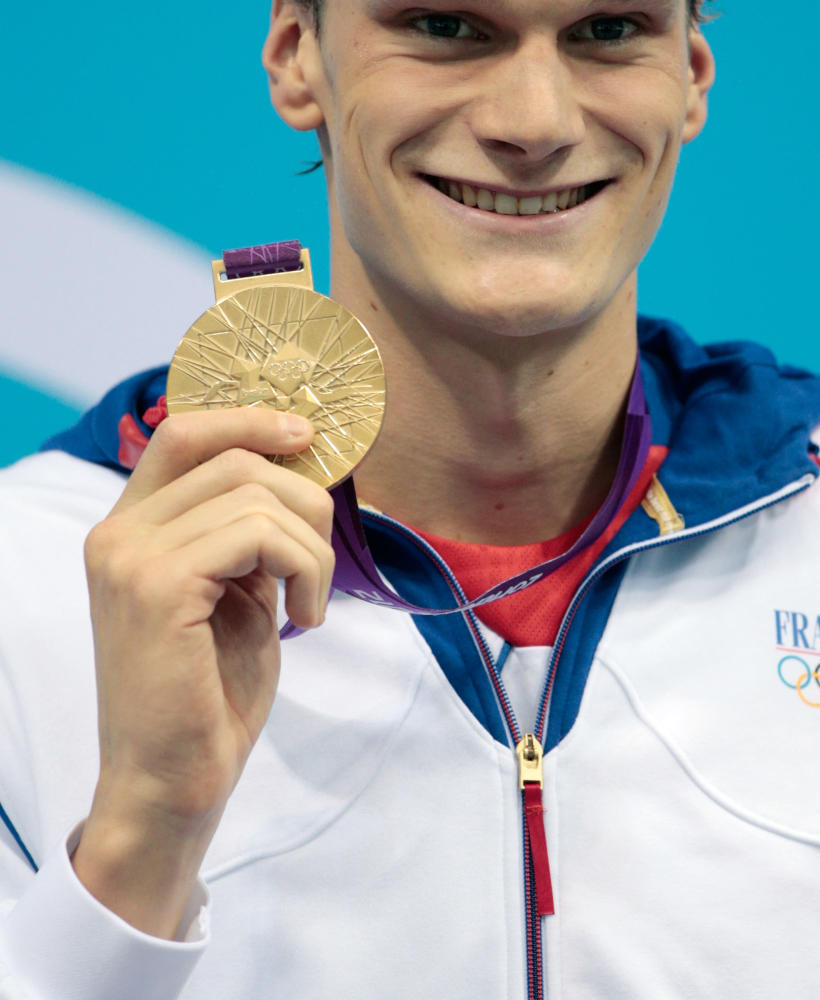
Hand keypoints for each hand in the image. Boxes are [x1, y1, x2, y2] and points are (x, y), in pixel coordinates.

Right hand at [72, 408, 332, 934]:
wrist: (171, 785)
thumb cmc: (207, 693)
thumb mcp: (233, 590)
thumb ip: (245, 529)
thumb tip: (300, 464)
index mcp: (128, 527)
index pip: (184, 431)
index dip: (250, 418)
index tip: (307, 435)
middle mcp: (117, 532)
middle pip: (234, 457)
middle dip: (304, 497)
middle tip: (319, 559)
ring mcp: (131, 557)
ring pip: (256, 494)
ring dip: (310, 545)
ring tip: (309, 600)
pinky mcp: (157, 587)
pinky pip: (258, 534)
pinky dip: (302, 568)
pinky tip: (302, 617)